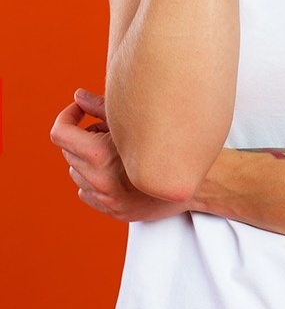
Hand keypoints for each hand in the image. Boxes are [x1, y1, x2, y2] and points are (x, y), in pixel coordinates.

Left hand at [50, 89, 186, 222]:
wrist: (200, 181)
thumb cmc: (172, 144)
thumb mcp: (135, 120)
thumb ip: (101, 108)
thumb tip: (78, 97)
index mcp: (102, 157)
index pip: (60, 134)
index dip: (67, 116)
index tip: (80, 110)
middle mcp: (100, 181)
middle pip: (68, 152)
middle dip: (82, 136)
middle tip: (108, 129)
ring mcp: (106, 200)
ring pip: (76, 172)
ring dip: (88, 158)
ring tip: (116, 149)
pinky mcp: (113, 211)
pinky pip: (86, 192)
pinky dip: (94, 178)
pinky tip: (117, 169)